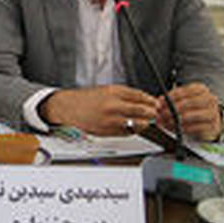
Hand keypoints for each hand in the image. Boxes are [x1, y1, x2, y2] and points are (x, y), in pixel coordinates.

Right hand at [39, 85, 157, 135]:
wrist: (67, 107)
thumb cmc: (85, 99)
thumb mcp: (106, 90)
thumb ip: (125, 95)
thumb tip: (144, 101)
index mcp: (113, 92)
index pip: (140, 96)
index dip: (151, 101)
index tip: (155, 103)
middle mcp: (112, 105)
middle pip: (142, 110)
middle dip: (151, 113)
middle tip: (154, 114)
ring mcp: (110, 119)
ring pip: (137, 124)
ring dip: (144, 123)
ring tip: (144, 121)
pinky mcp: (107, 131)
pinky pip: (127, 132)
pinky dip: (132, 130)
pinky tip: (130, 126)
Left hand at [157, 83, 222, 141]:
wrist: (208, 122)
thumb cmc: (192, 108)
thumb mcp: (182, 100)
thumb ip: (171, 100)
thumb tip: (159, 101)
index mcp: (201, 89)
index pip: (184, 90)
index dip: (170, 97)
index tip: (160, 102)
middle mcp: (209, 99)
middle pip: (189, 102)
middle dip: (173, 108)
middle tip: (162, 113)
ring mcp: (213, 113)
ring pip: (193, 115)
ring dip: (177, 119)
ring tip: (167, 122)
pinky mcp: (213, 126)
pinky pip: (196, 127)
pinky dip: (184, 128)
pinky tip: (176, 128)